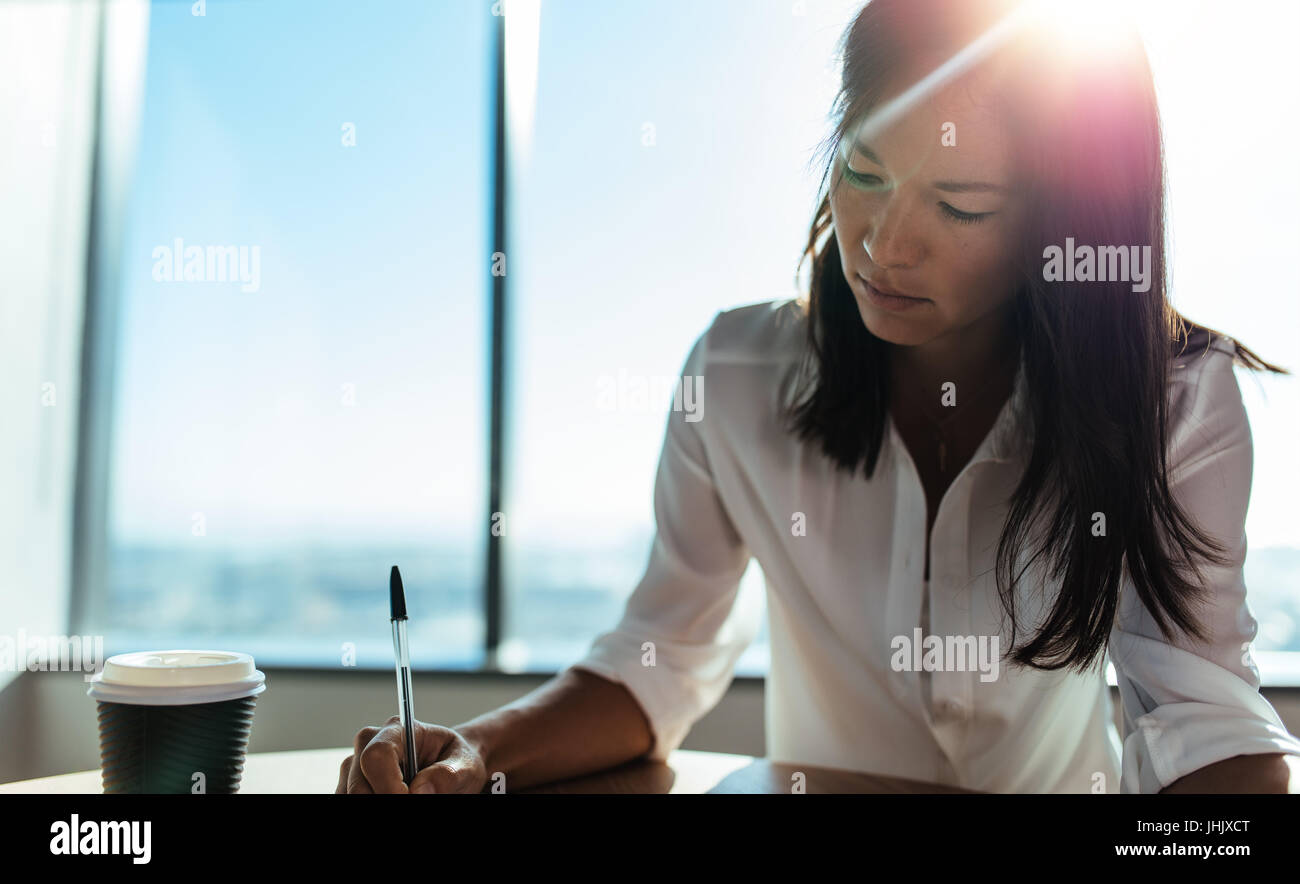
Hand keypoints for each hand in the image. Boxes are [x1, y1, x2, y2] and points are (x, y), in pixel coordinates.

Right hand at [336, 716, 488, 793]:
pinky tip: (393, 801)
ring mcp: (355, 766)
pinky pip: (347, 800)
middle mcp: (369, 744)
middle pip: (358, 784)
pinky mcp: (351, 786)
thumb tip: (420, 790)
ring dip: (376, 805)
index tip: (409, 799)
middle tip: (414, 808)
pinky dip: (369, 808)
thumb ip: (447, 775)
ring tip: (412, 797)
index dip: (389, 786)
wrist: (453, 768)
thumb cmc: (457, 762)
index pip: (377, 755)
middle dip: (385, 800)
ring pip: (350, 796)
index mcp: (397, 730)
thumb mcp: (465, 766)